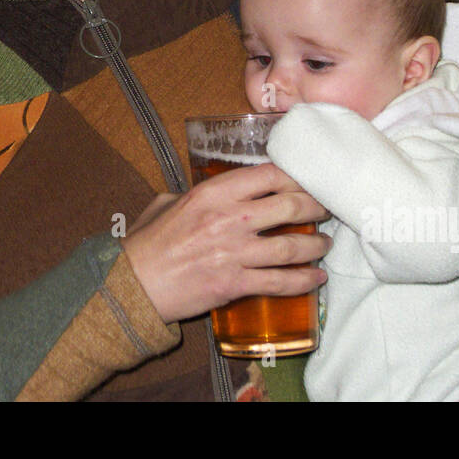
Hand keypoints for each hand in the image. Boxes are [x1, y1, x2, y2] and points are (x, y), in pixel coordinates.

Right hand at [120, 162, 329, 323]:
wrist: (133, 284)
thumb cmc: (148, 243)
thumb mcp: (168, 202)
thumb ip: (198, 194)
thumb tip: (218, 192)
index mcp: (213, 193)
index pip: (269, 174)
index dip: (296, 176)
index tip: (307, 181)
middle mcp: (229, 218)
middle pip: (290, 205)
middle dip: (316, 207)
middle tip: (326, 210)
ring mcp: (235, 252)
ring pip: (293, 246)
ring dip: (316, 246)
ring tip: (325, 246)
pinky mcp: (236, 283)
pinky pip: (280, 282)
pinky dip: (304, 281)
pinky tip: (316, 279)